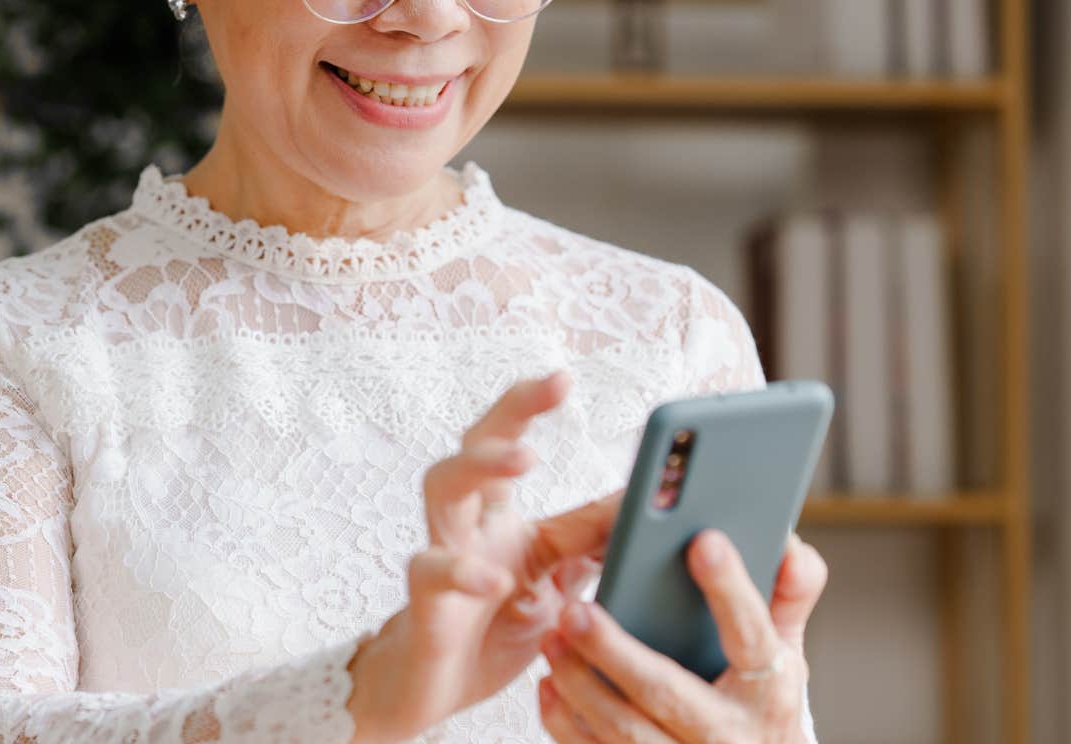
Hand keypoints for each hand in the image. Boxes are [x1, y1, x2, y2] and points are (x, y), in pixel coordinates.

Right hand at [345, 369, 627, 743]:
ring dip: (482, 464)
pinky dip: (462, 571)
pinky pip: (432, 572)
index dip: (530, 406)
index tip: (564, 377)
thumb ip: (591, 543)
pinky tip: (494, 579)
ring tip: (525, 456)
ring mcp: (442, 556)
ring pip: (443, 487)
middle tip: (552, 384)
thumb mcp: (556, 584)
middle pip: (474, 444)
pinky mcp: (426, 603)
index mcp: (499, 516)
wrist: (432, 694)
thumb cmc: (492, 631)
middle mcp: (468, 524)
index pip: (509, 443)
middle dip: (510, 409)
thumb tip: (644, 501)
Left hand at [537, 528, 827, 742]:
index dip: (729, 589)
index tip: (703, 540)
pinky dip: (568, 726)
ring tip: (553, 641)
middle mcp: (727, 733)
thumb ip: (787, 597)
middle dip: (617, 653)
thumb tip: (791, 546)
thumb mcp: (786, 653)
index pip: (751, 634)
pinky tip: (549, 687)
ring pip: (626, 733)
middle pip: (667, 693)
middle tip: (576, 610)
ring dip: (581, 686)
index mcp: (768, 689)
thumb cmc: (762, 703)